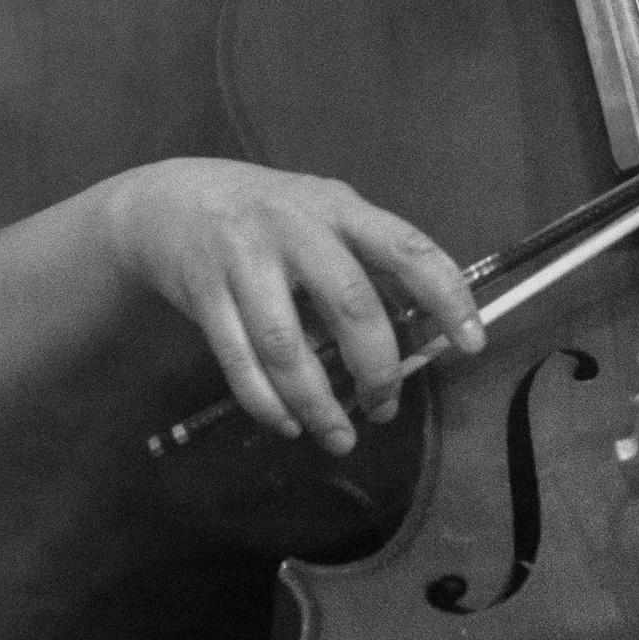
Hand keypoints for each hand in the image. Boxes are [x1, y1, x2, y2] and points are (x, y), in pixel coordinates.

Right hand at [96, 158, 482, 457]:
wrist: (165, 202)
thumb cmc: (262, 213)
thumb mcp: (317, 214)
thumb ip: (361, 259)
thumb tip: (414, 334)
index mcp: (335, 207)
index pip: (405, 247)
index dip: (446, 294)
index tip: (473, 343)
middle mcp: (292, 227)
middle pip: (349, 304)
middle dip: (377, 369)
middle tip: (385, 407)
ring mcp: (243, 259)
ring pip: (287, 346)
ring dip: (318, 404)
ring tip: (338, 437)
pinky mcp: (204, 294)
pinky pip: (240, 363)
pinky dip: (268, 404)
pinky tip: (288, 424)